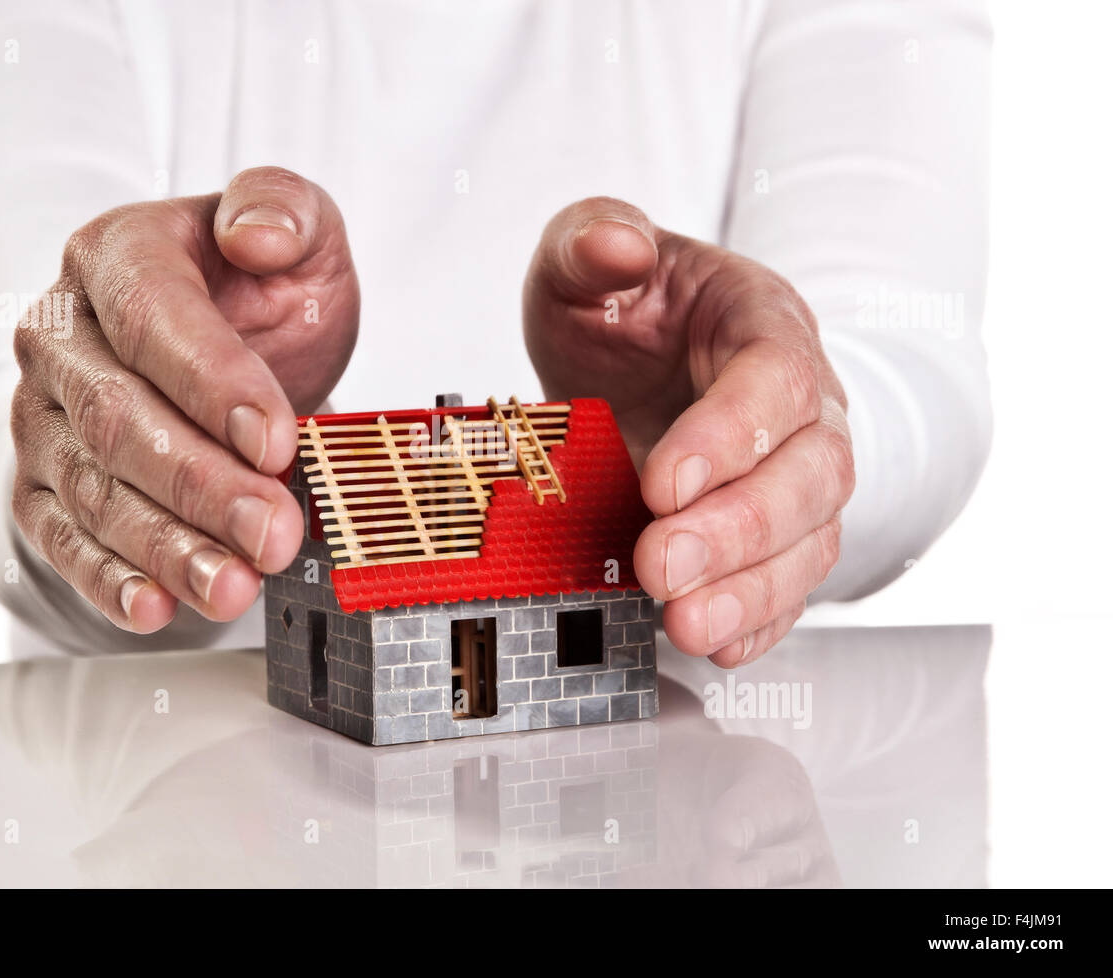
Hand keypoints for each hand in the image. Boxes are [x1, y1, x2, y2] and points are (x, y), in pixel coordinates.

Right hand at [11, 167, 358, 632]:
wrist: (225, 347)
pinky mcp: (42, 481)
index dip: (215, 385)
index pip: (155, 320)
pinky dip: (107, 580)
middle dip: (202, 486)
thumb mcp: (301, 233)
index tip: (277, 442)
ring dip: (166, 547)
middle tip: (273, 533)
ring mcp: (42, 414)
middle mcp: (61, 335)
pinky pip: (63, 538)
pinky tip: (154, 607)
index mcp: (117, 257)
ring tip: (232, 586)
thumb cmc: (261, 295)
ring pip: (94, 490)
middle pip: (120, 419)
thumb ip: (283, 209)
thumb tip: (257, 232)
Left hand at [524, 198, 852, 666]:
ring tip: (686, 620)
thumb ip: (592, 241)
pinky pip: (790, 583)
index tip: (661, 483)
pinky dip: (758, 618)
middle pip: (811, 470)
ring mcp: (793, 474)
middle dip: (738, 528)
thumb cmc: (620, 310)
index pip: (777, 378)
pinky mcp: (774, 534)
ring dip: (752, 588)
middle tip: (661, 563)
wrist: (632, 360)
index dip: (730, 435)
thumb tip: (617, 245)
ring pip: (811, 537)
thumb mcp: (584, 258)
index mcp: (762, 323)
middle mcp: (800, 405)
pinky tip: (717, 641)